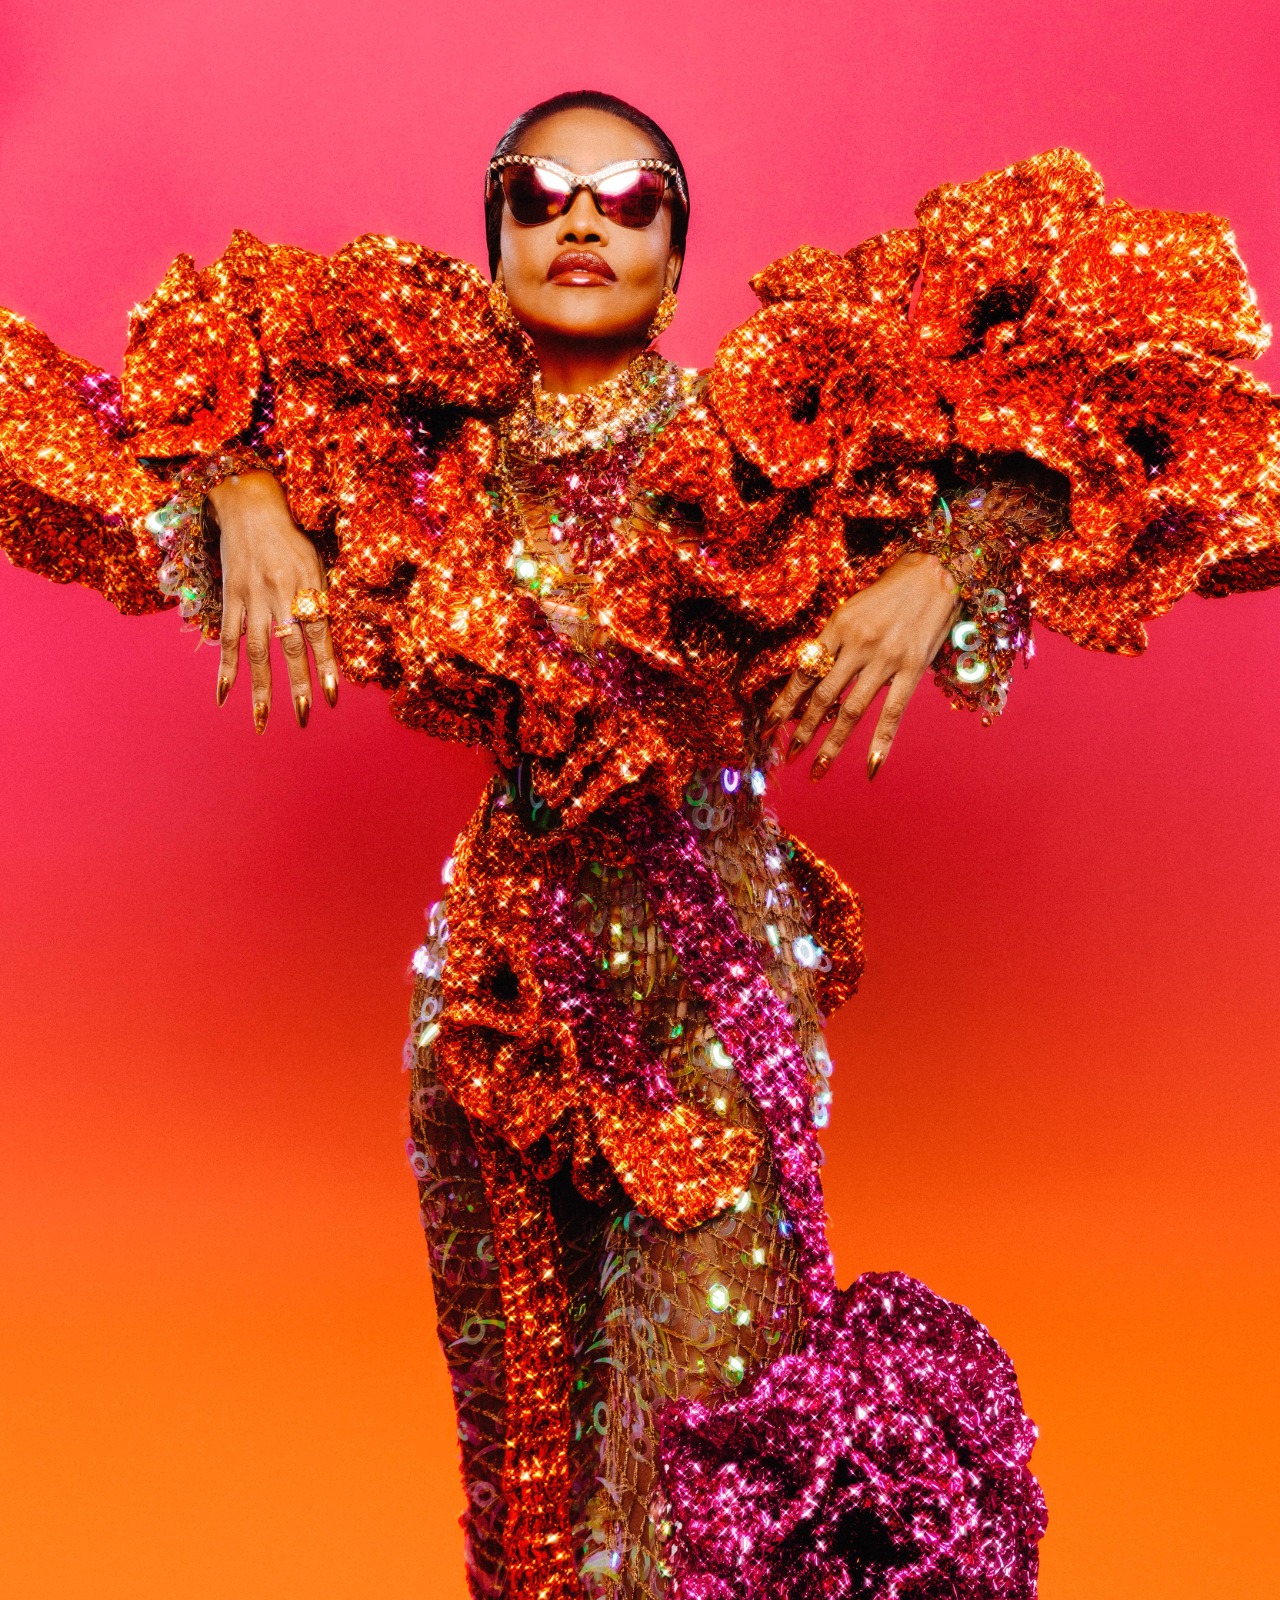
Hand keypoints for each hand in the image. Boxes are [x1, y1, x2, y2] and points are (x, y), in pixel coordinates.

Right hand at [207, 471, 338, 731]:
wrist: (250, 508)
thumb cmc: (290, 539)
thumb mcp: (315, 563)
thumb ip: (320, 599)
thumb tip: (326, 636)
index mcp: (307, 587)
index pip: (320, 634)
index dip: (327, 666)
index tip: (334, 696)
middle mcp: (280, 596)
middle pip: (291, 648)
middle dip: (298, 685)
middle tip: (305, 718)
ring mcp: (252, 599)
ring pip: (256, 652)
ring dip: (261, 688)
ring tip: (263, 720)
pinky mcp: (230, 599)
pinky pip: (227, 639)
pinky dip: (225, 669)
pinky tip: (224, 696)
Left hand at [764, 551, 960, 779]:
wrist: (936, 572)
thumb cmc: (890, 589)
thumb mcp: (852, 607)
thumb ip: (833, 641)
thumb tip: (811, 675)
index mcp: (838, 626)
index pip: (804, 671)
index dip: (785, 701)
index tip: (769, 724)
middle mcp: (858, 644)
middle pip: (822, 696)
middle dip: (803, 728)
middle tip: (790, 754)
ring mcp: (885, 659)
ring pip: (851, 709)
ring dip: (832, 742)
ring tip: (817, 767)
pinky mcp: (911, 669)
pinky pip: (892, 712)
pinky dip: (880, 741)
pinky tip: (871, 766)